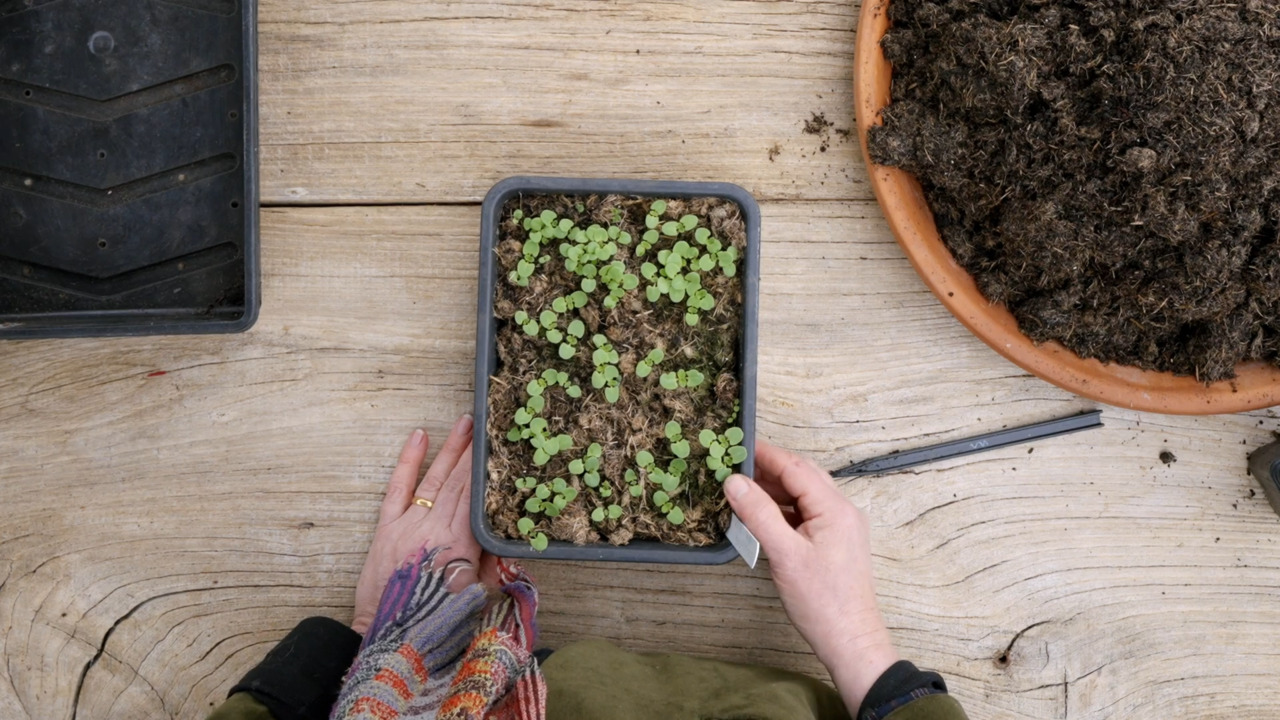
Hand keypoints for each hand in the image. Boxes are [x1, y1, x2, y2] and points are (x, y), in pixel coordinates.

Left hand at [351, 415, 482, 634]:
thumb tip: (505, 544)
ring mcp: (410, 524)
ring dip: (452, 449)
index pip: (477, 498)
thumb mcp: (475, 595)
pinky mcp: (387, 527)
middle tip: (488, 424)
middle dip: (474, 452)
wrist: (391, 636)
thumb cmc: (437, 621)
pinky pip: (399, 487)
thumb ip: (491, 566)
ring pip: (436, 479)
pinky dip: (409, 461)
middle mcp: (436, 528)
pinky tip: (420, 436)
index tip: (500, 447)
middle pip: (460, 482)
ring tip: (466, 423)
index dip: (487, 471)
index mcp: (462, 545)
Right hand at [724, 439, 898, 713]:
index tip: (736, 445)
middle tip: (734, 465)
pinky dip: (783, 510)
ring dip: (775, 490)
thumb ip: (759, 514)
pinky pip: (806, 514)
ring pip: (804, 495)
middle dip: (769, 469)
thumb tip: (734, 481)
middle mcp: (841, 510)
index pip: (795, 468)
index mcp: (834, 508)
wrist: (850, 640)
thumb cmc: (821, 601)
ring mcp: (840, 526)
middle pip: (802, 476)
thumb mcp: (784, 555)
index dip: (765, 454)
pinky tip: (761, 516)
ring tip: (741, 489)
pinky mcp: (834, 542)